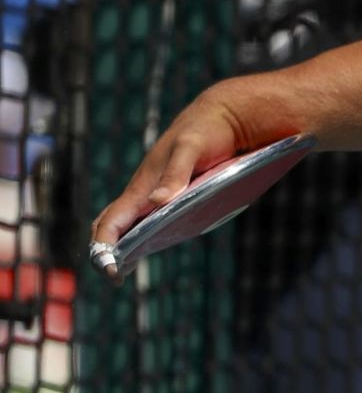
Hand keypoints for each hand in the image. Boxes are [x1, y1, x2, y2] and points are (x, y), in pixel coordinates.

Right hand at [87, 85, 258, 269]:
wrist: (228, 116)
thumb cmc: (207, 129)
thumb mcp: (192, 147)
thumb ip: (176, 173)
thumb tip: (157, 202)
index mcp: (143, 185)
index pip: (112, 220)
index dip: (103, 245)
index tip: (106, 267)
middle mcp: (147, 191)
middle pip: (115, 223)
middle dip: (107, 248)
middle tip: (113, 275)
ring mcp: (161, 193)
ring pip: (134, 221)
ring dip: (126, 243)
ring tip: (124, 268)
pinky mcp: (179, 193)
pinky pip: (156, 216)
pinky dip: (147, 233)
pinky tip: (153, 245)